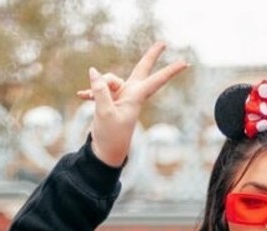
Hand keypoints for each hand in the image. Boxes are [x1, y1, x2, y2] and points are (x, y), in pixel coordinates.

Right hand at [77, 41, 188, 167]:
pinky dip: (90, 92)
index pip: (156, 80)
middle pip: (141, 69)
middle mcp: (130, 94)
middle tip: (163, 42)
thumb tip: (94, 71)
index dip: (169, 71)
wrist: (105, 152)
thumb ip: (99, 90)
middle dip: (151, 56)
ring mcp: (120, 96)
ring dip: (97, 87)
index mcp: (136, 97)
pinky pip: (99, 89)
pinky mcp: (109, 100)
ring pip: (108, 79)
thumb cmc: (110, 135)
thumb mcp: (104, 112)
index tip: (185, 63)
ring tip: (89, 98)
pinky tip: (81, 96)